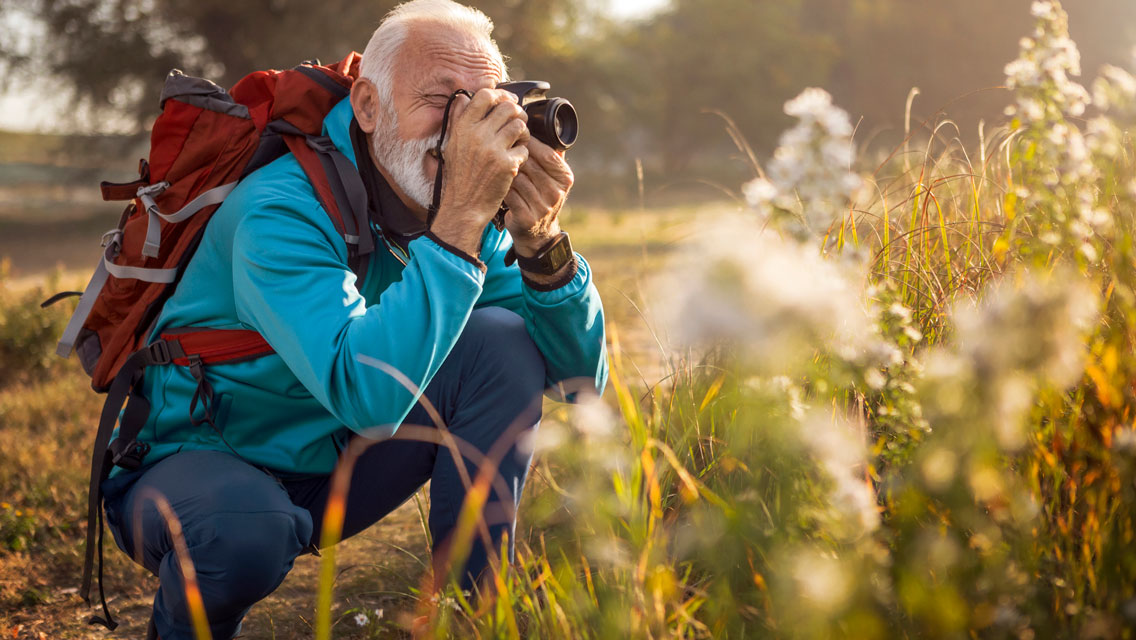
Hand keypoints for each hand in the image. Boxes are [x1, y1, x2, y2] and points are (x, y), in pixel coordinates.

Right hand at [431, 88, 530, 255]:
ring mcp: (493, 149)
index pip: (485, 95)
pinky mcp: (507, 164)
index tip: (507, 101)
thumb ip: (457, 119)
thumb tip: (464, 97)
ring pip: (520, 126)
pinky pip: (524, 148)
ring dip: (523, 133)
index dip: (501, 94)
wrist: (464, 206)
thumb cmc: (459, 176)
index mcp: (463, 127)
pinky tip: (515, 161)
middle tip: (518, 122)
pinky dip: (523, 154)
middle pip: (508, 107)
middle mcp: (477, 135)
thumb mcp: (451, 144)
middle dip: (517, 113)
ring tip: (518, 142)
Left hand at [503, 137, 573, 256]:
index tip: (516, 135)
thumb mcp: (552, 178)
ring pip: (517, 178)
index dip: (530, 143)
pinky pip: (509, 193)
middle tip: (500, 147)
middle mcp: (556, 193)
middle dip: (514, 154)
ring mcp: (542, 207)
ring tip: (495, 163)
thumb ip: (551, 155)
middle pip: (530, 164)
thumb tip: (546, 125)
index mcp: (565, 178)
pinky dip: (500, 185)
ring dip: (505, 169)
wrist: (538, 234)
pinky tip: (494, 181)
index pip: (547, 154)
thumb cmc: (541, 197)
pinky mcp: (526, 217)